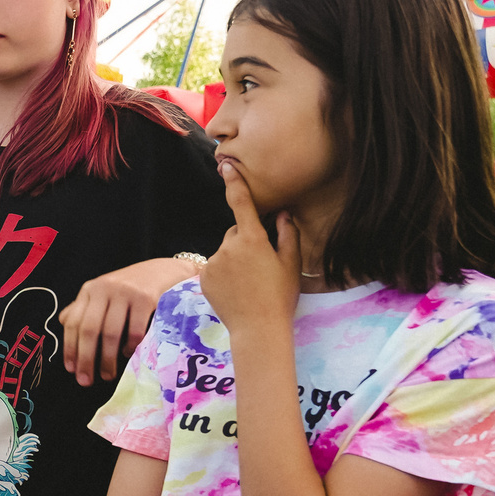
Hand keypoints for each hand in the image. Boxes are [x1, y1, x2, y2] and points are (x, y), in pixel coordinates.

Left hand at [60, 255, 200, 383]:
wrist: (164, 270)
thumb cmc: (131, 288)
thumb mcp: (104, 294)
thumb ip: (85, 308)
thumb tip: (65, 324)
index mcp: (90, 290)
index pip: (73, 322)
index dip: (70, 348)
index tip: (71, 369)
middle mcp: (104, 288)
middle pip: (89, 329)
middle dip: (86, 359)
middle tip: (86, 381)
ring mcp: (126, 292)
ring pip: (111, 333)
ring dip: (108, 359)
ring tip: (108, 375)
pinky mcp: (146, 299)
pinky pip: (135, 330)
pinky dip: (129, 347)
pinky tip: (127, 354)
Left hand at [204, 166, 301, 342]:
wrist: (258, 329)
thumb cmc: (280, 296)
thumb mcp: (291, 263)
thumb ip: (287, 234)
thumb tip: (283, 214)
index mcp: (251, 239)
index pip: (241, 204)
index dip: (235, 183)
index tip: (226, 166)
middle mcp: (228, 247)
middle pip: (236, 233)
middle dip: (246, 241)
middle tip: (262, 265)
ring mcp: (213, 262)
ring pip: (225, 251)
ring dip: (235, 259)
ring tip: (249, 282)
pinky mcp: (203, 277)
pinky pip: (214, 267)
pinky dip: (223, 273)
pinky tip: (236, 289)